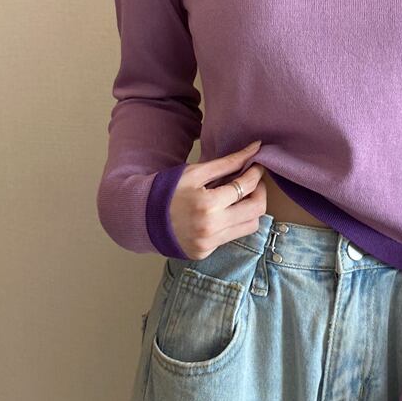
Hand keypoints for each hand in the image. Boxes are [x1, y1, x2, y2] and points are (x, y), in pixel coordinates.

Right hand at [168, 140, 266, 258]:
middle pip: (256, 211)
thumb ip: (228, 162)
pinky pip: (231, 236)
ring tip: (241, 197)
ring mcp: (208, 243)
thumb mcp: (196, 172)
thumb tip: (256, 148)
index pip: (245, 187)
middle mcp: (210, 228)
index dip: (256, 174)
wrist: (141, 217)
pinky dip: (232, 222)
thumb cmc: (168, 189)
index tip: (257, 166)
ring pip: (249, 227)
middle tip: (254, 182)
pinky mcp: (205, 252)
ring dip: (250, 210)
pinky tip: (223, 212)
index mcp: (207, 204)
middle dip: (260, 193)